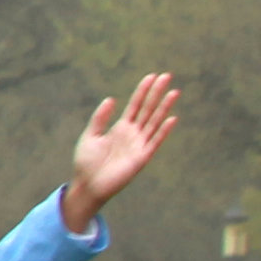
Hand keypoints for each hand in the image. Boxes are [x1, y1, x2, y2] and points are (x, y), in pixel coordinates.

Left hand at [65, 72, 180, 228]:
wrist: (88, 184)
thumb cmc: (87, 162)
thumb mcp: (90, 135)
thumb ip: (100, 118)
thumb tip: (111, 99)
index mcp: (120, 127)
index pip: (135, 105)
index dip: (142, 91)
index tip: (151, 76)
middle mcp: (133, 134)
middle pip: (148, 109)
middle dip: (156, 92)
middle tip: (167, 76)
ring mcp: (139, 144)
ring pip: (154, 121)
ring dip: (164, 107)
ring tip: (174, 91)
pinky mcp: (142, 157)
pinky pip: (154, 141)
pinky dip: (163, 130)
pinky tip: (172, 118)